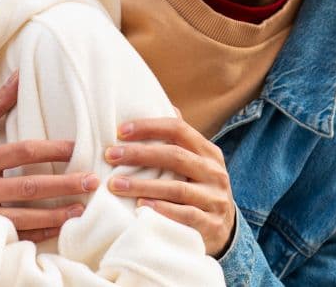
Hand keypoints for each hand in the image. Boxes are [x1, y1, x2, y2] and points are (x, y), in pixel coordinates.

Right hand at [0, 72, 99, 241]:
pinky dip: (37, 234)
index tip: (76, 148)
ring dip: (56, 214)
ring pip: (23, 217)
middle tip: (92, 181)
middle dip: (63, 185)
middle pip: (28, 187)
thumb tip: (19, 75)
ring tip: (82, 208)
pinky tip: (59, 228)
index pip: (21, 152)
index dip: (51, 149)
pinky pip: (13, 236)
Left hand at [105, 116, 235, 256]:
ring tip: (116, 184)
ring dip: (143, 185)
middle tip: (110, 156)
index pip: (178, 129)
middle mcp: (214, 172)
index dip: (149, 127)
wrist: (225, 229)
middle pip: (175, 156)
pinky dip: (162, 210)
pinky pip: (185, 215)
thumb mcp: (197, 162)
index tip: (120, 131)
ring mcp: (215, 199)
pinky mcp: (211, 224)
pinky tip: (141, 206)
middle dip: (139, 154)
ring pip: (177, 188)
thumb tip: (167, 106)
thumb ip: (181, 139)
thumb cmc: (200, 188)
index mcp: (208, 152)